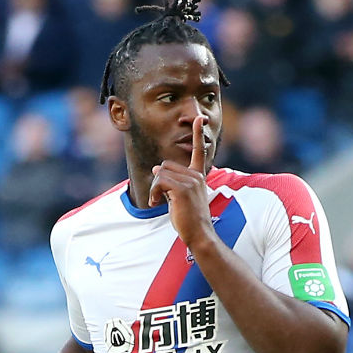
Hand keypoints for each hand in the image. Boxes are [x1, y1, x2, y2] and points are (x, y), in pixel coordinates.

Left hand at [150, 114, 214, 247]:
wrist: (199, 234)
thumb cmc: (189, 219)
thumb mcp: (179, 197)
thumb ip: (170, 182)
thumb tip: (156, 169)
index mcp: (198, 176)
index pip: (199, 151)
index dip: (197, 134)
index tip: (199, 118)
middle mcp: (196, 176)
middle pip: (165, 166)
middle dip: (158, 181)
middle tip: (160, 198)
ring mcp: (191, 181)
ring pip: (160, 173)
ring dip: (154, 189)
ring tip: (159, 202)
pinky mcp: (182, 188)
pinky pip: (159, 182)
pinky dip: (153, 193)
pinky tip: (157, 204)